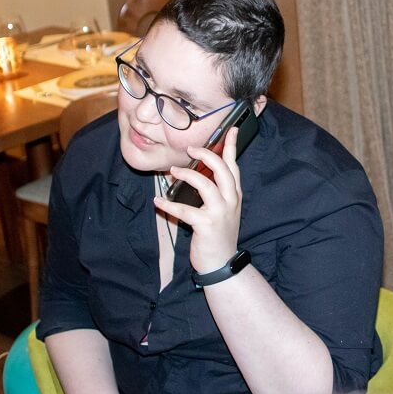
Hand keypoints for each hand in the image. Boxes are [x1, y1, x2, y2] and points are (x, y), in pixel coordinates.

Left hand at [154, 127, 241, 272]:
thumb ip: (215, 192)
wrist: (222, 263)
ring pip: (205, 184)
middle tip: (190, 150)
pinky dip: (168, 205)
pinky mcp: (206, 225)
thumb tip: (195, 174)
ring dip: (187, 175)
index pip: (234, 166)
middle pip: (222, 169)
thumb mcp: (223, 210)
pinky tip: (158, 202)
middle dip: (206, 155)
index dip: (232, 146)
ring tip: (173, 171)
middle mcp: (231, 200)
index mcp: (235, 195)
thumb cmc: (218, 235)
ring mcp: (220, 212)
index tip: (232, 130)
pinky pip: (184, 210)